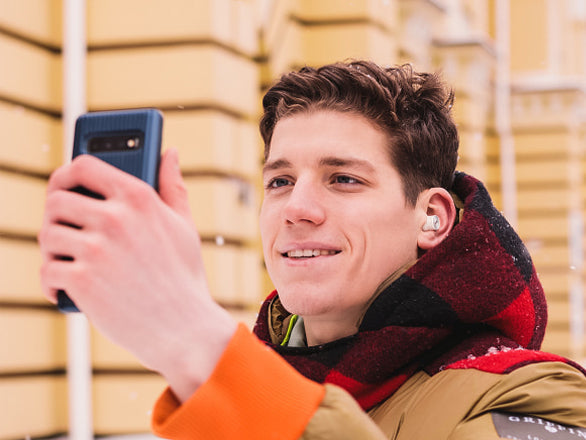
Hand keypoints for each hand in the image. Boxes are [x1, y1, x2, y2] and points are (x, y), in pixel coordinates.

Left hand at [38, 149, 236, 401]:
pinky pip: (46, 270)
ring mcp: (97, 249)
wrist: (184, 328)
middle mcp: (115, 217)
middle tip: (66, 232)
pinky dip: (51, 282)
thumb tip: (170, 152)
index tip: (64, 184)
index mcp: (138, 197)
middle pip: (56, 201)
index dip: (66, 174)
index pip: (83, 166)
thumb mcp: (184, 225)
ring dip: (52, 250)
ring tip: (67, 262)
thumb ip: (172, 185)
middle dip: (56, 217)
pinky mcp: (82, 281)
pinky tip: (64, 289)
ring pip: (47, 235)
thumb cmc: (184, 276)